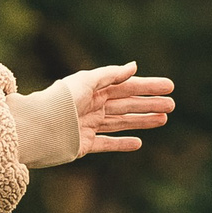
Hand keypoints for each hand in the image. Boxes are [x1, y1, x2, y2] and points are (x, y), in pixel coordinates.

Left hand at [58, 62, 174, 160]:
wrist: (39, 128)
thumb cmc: (61, 100)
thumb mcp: (86, 81)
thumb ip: (110, 75)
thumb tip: (134, 67)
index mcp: (93, 90)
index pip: (127, 87)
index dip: (148, 87)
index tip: (169, 87)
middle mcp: (93, 107)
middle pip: (127, 104)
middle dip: (149, 104)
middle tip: (172, 106)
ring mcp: (89, 126)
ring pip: (121, 122)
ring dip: (142, 120)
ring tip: (163, 120)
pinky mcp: (84, 144)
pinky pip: (106, 143)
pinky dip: (122, 143)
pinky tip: (138, 142)